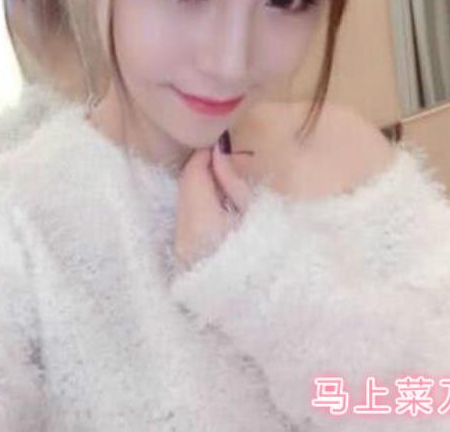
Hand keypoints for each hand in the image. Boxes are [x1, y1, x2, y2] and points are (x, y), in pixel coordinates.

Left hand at [174, 136, 256, 269]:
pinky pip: (185, 220)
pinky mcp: (184, 255)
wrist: (261, 300)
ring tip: (227, 187)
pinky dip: (198, 207)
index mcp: (202, 221)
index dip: (204, 156)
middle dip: (202, 170)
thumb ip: (232, 181)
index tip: (222, 148)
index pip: (192, 174)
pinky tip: (219, 209)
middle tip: (229, 164)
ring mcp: (181, 246)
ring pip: (183, 202)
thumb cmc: (268, 255)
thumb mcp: (255, 213)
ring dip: (200, 188)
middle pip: (184, 187)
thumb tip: (217, 153)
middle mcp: (184, 233)